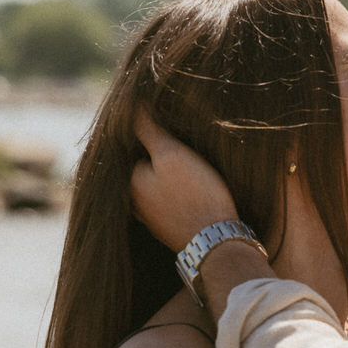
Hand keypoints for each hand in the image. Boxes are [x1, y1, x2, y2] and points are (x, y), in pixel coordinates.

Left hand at [131, 108, 238, 250]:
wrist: (217, 241)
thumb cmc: (196, 194)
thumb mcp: (172, 154)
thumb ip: (149, 131)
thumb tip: (131, 106)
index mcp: (130, 181)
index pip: (138, 148)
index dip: (158, 138)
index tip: (179, 140)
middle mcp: (135, 203)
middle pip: (147, 169)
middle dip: (164, 160)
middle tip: (191, 155)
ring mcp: (151, 219)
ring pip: (159, 186)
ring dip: (174, 178)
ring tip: (198, 174)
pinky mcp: (169, 229)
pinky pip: (171, 202)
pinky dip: (181, 196)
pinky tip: (198, 194)